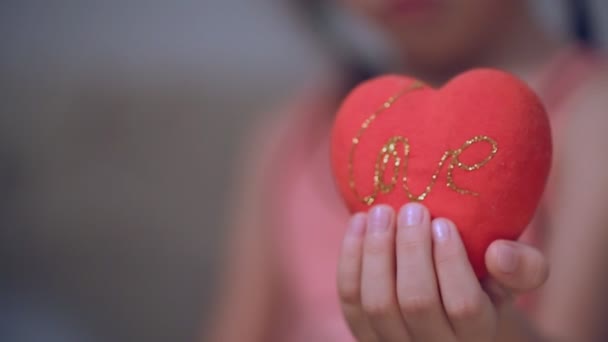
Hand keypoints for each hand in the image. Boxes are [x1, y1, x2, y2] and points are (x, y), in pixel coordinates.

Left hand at [337, 203, 548, 341]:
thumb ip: (524, 266)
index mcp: (478, 337)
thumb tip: (499, 253)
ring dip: (376, 251)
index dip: (451, 262)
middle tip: (413, 209)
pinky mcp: (364, 336)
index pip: (464, 307)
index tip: (444, 223)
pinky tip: (359, 222)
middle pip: (415, 303)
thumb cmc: (484, 286)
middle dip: (411, 250)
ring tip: (383, 211)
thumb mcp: (514, 278)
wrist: (447, 314)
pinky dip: (351, 258)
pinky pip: (350, 300)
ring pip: (377, 304)